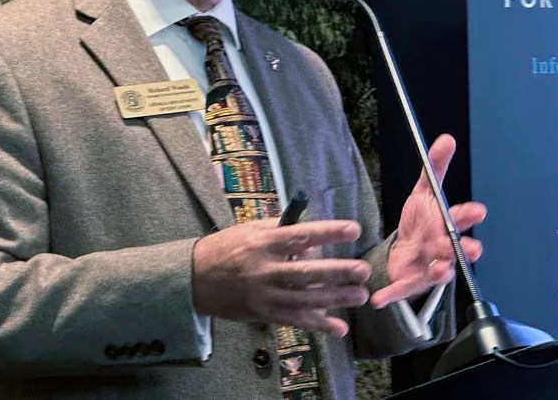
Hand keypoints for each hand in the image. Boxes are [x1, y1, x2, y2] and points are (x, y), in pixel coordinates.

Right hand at [192, 219, 370, 336]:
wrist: (194, 279)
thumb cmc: (225, 248)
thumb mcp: (249, 230)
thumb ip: (280, 231)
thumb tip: (312, 242)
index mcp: (261, 242)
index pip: (300, 236)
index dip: (328, 233)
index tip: (353, 230)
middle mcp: (263, 269)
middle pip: (306, 272)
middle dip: (338, 272)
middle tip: (363, 270)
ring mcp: (264, 294)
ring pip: (305, 299)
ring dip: (335, 299)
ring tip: (360, 295)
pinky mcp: (263, 313)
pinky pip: (295, 320)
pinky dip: (318, 325)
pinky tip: (339, 327)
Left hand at [370, 134, 486, 308]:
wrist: (404, 253)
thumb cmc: (420, 223)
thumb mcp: (423, 192)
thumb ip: (435, 168)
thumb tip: (446, 139)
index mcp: (445, 226)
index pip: (460, 219)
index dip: (468, 215)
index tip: (477, 209)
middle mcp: (442, 250)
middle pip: (455, 249)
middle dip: (463, 248)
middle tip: (470, 247)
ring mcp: (428, 269)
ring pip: (438, 272)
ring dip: (440, 271)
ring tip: (440, 269)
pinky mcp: (409, 284)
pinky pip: (401, 290)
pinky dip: (391, 295)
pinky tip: (378, 300)